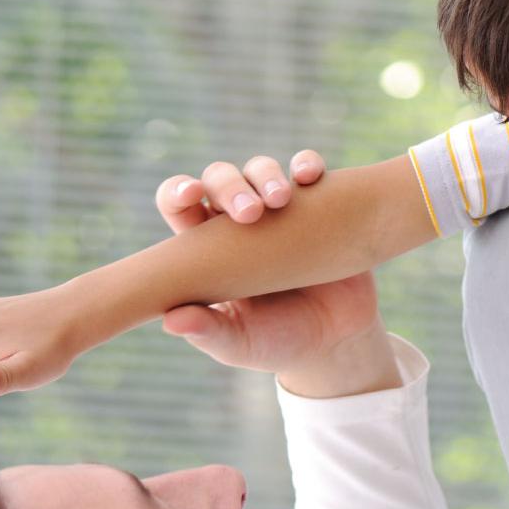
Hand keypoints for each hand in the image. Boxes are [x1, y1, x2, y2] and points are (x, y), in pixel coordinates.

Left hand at [154, 151, 394, 396]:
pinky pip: (309, 170)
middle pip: (221, 178)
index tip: (190, 195)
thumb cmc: (278, 343)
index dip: (179, 192)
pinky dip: (308, 165)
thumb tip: (171, 320)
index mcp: (208, 246)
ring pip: (261, 168)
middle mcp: (240, 221)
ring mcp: (280, 210)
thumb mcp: (241, 344)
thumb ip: (208, 333)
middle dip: (229, 184)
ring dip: (266, 174)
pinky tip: (312, 177)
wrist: (338, 341)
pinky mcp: (319, 204)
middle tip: (249, 212)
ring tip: (280, 199)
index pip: (180, 205)